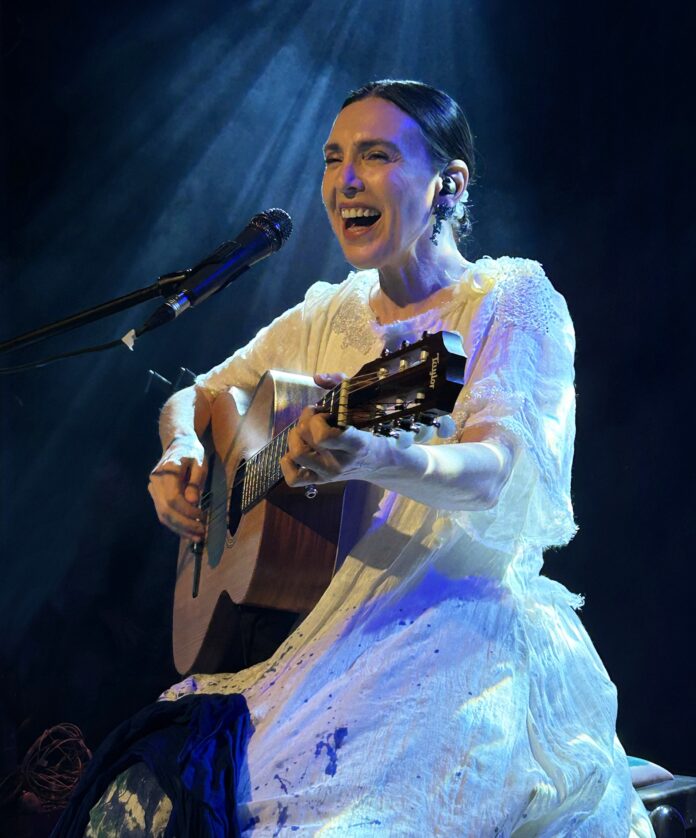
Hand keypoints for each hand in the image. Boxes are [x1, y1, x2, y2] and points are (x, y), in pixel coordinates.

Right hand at [148, 438, 207, 540]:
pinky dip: (175, 525)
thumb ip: (196, 482)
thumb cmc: (191, 452)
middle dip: (184, 525)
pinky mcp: (155, 496)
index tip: (202, 517)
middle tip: (201, 533)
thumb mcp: (199, 462)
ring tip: (197, 537)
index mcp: (167, 471)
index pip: (173, 498)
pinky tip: (187, 532)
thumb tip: (192, 502)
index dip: (187, 512)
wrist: (176, 444)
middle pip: (166, 510)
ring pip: (163, 515)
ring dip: (180, 529)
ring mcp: (153, 489)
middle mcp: (156, 482)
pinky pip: (163, 513)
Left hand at [281, 371, 391, 487]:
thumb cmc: (370, 430)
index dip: (317, 420)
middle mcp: (339, 462)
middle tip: (317, 418)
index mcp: (354, 444)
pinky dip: (288, 462)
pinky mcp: (319, 481)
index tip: (326, 414)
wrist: (380, 462)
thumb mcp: (363, 404)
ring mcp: (327, 474)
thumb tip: (317, 378)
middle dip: (305, 422)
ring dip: (296, 437)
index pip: (324, 437)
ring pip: (296, 454)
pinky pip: (292, 478)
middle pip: (305, 440)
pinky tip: (299, 450)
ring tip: (307, 432)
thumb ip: (341, 384)